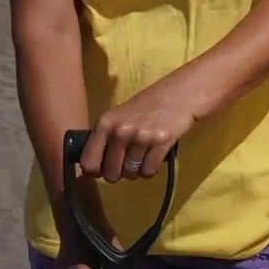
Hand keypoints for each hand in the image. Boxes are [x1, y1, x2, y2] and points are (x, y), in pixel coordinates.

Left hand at [80, 76, 195, 182]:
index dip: (96, 171)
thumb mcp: (118, 116)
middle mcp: (120, 131)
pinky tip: (154, 156)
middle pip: (111, 174)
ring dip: (137, 170)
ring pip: (131, 173)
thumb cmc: (146, 106)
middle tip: (128, 161)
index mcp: (105, 124)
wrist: (179, 94)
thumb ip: (104, 139)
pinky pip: (149, 171)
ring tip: (143, 155)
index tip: (104, 168)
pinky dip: (151, 169)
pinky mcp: (161, 142)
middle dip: (120, 173)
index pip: (88, 163)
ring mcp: (141, 137)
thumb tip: (91, 169)